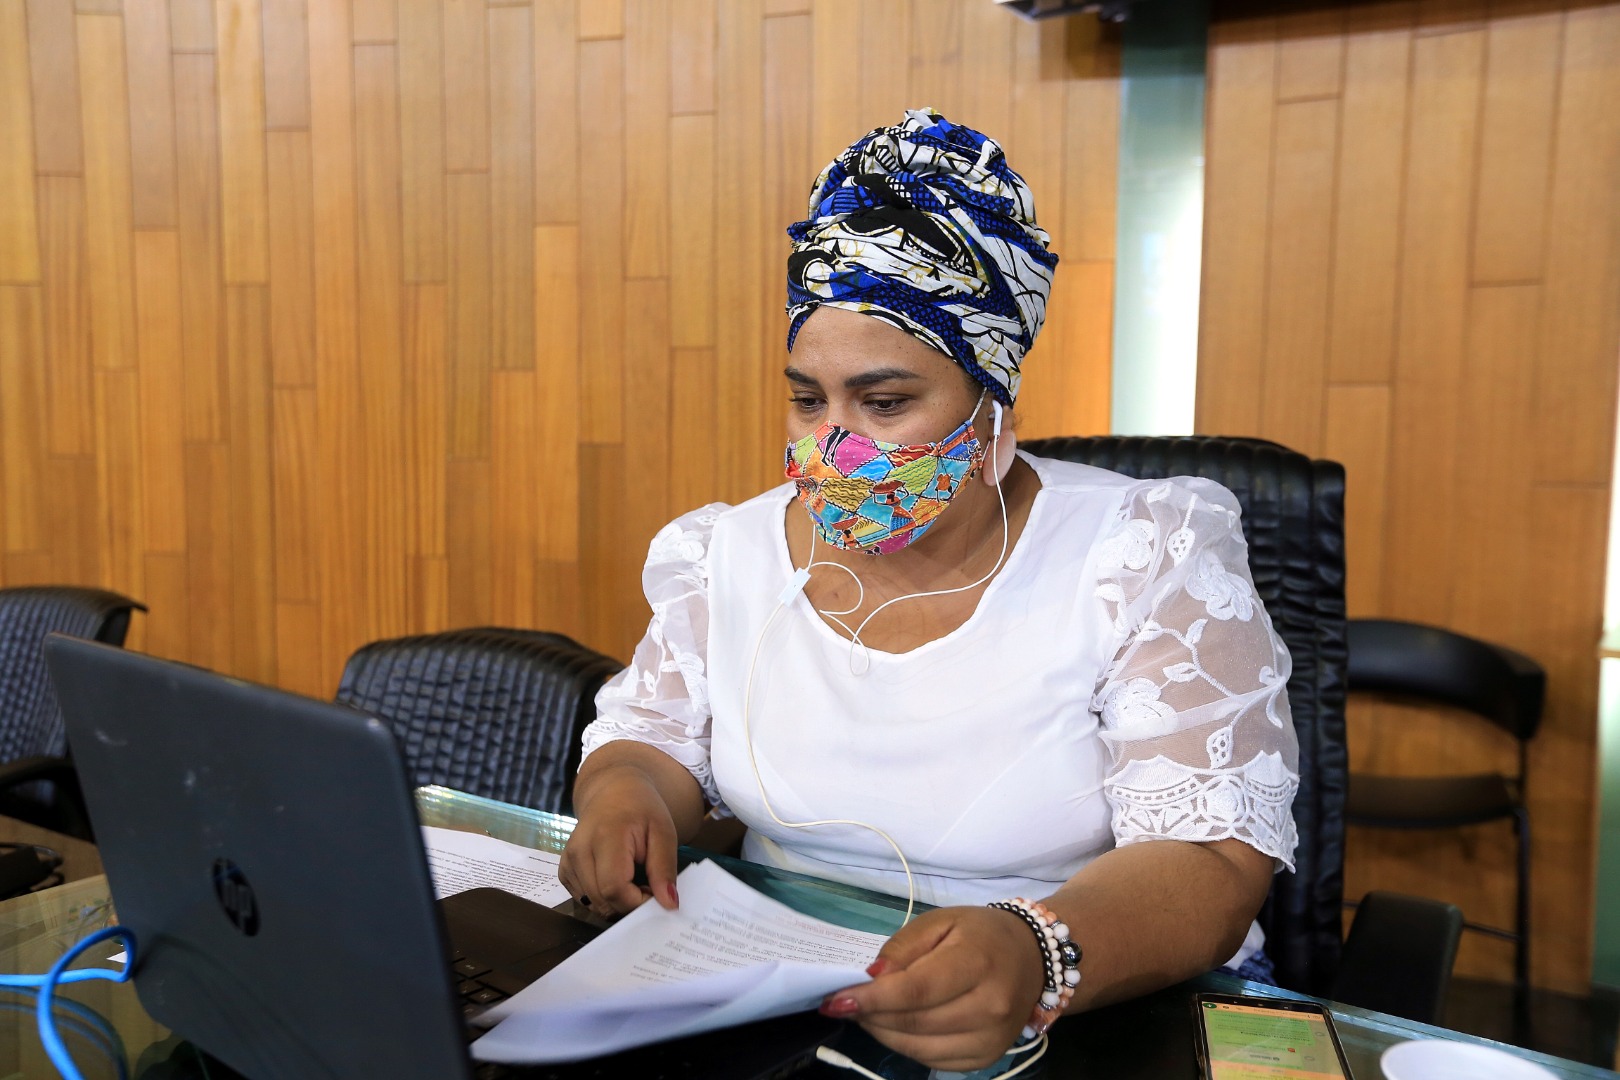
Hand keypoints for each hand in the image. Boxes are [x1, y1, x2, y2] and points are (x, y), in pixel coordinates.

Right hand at [558, 765, 680, 916]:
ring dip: (617, 903)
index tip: (655, 894)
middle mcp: (579, 850)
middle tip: (647, 887)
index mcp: (605, 836)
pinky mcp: (564, 870)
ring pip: (592, 904)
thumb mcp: (663, 833)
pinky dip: (603, 899)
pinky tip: (615, 880)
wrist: (613, 793)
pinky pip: (584, 900)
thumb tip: (668, 904)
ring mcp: (568, 861)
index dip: (638, 902)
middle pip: (603, 901)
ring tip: (633, 881)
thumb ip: (664, 869)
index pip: (615, 888)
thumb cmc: (641, 810)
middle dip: (630, 904)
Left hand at [821, 906, 1045, 1070]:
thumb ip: (903, 948)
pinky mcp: (985, 1059)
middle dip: (870, 1015)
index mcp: (977, 963)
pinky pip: (932, 1061)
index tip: (835, 999)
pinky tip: (894, 1026)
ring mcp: (990, 1040)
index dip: (872, 999)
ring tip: (866, 1013)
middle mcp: (989, 1008)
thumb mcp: (940, 922)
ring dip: (882, 1032)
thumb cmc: (979, 934)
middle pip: (913, 1022)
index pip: (916, 990)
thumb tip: (872, 978)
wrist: (1031, 959)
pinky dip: (904, 1045)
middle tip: (843, 1002)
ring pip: (918, 1048)